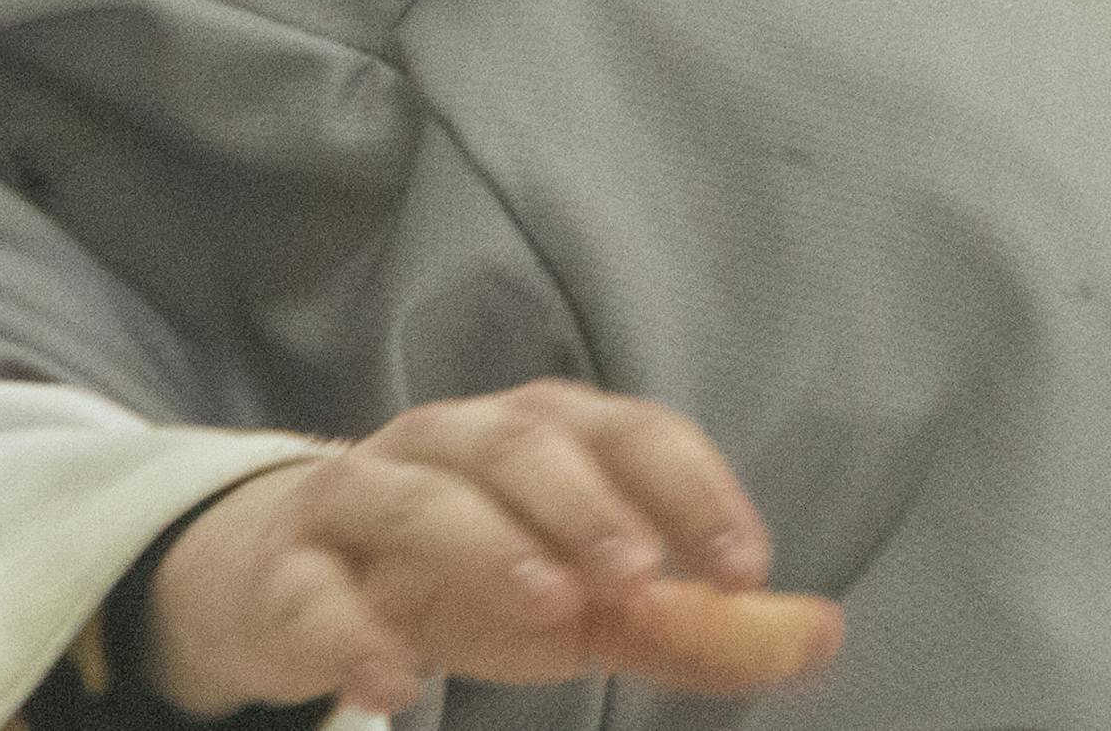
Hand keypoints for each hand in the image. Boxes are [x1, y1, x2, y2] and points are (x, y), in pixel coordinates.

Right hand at [144, 383, 844, 717]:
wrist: (289, 578)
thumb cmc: (466, 578)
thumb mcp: (584, 600)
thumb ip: (692, 622)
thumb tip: (822, 632)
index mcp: (536, 431)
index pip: (624, 428)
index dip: (688, 484)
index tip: (747, 564)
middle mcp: (449, 440)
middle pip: (520, 441)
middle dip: (587, 503)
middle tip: (642, 578)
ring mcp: (361, 498)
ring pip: (417, 494)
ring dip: (487, 542)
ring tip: (554, 614)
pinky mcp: (288, 575)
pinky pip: (312, 590)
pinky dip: (352, 629)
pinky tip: (398, 682)